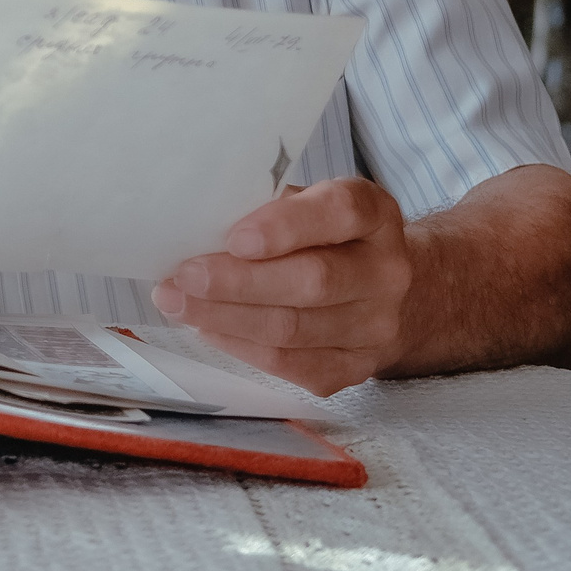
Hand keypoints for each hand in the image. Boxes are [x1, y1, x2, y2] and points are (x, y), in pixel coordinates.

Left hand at [151, 178, 413, 395]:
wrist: (391, 293)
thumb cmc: (329, 236)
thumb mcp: (310, 203)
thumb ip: (269, 208)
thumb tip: (202, 226)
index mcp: (375, 215)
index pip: (339, 212)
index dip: (286, 226)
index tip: (235, 238)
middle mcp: (386, 272)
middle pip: (312, 282)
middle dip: (237, 282)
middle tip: (183, 277)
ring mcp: (377, 327)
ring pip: (294, 329)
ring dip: (226, 318)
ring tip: (179, 304)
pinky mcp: (356, 368)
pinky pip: (291, 364)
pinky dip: (241, 347)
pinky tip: (208, 328)